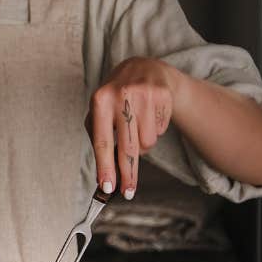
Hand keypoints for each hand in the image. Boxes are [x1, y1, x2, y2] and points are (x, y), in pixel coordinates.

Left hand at [89, 58, 177, 199]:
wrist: (145, 68)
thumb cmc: (117, 96)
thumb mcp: (100, 108)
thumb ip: (99, 135)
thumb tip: (104, 171)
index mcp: (100, 100)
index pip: (102, 140)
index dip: (104, 166)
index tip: (107, 187)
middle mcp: (121, 96)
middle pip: (127, 147)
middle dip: (127, 174)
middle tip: (128, 192)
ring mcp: (144, 94)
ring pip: (147, 142)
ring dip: (142, 144)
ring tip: (137, 127)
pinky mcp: (163, 95)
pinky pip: (160, 131)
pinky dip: (154, 130)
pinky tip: (149, 115)